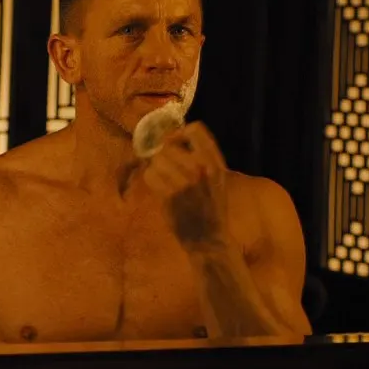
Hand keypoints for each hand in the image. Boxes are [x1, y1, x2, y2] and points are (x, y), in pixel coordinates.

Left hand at [143, 121, 229, 249]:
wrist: (209, 238)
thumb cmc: (212, 208)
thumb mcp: (218, 179)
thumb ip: (204, 157)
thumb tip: (176, 136)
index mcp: (215, 163)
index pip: (195, 130)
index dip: (179, 134)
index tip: (175, 144)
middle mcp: (201, 170)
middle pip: (169, 145)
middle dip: (163, 154)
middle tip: (165, 165)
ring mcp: (185, 183)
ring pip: (157, 159)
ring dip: (156, 167)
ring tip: (162, 177)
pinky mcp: (170, 197)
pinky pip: (150, 175)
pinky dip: (151, 179)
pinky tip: (158, 186)